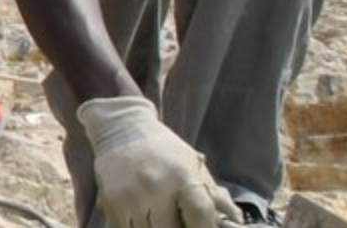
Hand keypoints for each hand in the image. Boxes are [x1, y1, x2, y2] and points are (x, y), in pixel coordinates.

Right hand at [78, 97, 241, 227]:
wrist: (121, 129)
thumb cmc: (164, 150)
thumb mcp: (193, 164)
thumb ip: (214, 195)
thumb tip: (234, 220)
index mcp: (181, 176)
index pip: (200, 215)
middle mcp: (155, 187)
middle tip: (181, 222)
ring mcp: (131, 196)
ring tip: (163, 217)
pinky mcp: (112, 202)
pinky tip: (146, 219)